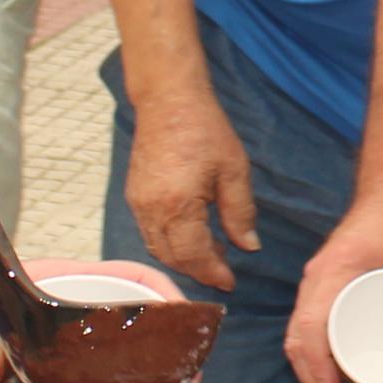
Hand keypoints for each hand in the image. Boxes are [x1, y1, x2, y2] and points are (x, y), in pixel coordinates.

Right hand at [120, 74, 258, 292]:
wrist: (168, 100)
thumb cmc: (205, 131)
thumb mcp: (234, 171)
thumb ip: (240, 213)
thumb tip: (248, 247)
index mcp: (178, 206)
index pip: (193, 256)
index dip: (213, 273)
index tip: (230, 282)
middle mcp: (151, 210)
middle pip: (172, 258)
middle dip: (198, 270)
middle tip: (223, 270)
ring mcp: (138, 203)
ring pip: (157, 248)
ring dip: (183, 258)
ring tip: (212, 253)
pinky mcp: (134, 195)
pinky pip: (149, 232)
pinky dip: (169, 242)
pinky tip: (191, 233)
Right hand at [284, 198, 382, 382]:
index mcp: (335, 271)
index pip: (309, 327)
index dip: (317, 369)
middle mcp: (316, 278)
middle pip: (296, 339)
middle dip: (312, 382)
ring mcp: (316, 282)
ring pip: (296, 335)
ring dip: (309, 372)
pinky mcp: (323, 286)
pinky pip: (304, 325)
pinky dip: (311, 355)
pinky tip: (329, 377)